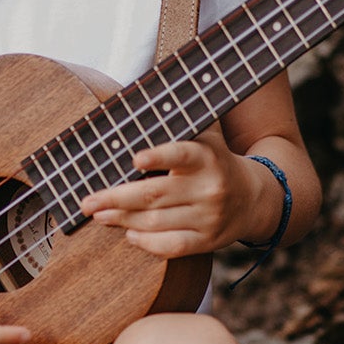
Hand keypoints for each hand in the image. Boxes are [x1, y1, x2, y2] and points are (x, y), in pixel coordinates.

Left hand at [78, 129, 272, 257]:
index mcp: (207, 156)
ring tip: (98, 214)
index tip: (135, 159)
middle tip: (88, 200)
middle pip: (156, 195)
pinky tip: (129, 233)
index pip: (182, 154)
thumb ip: (177, 120)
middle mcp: (209, 188)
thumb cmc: (214, 160)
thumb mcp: (205, 135)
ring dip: (122, 219)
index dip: (158, 156)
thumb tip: (138, 96)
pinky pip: (172, 246)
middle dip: (116, 198)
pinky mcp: (207, 241)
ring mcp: (208, 217)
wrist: (254, 197)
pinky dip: (147, 242)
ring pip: (158, 222)